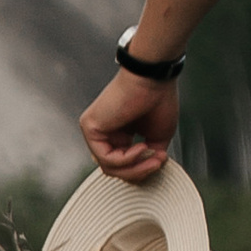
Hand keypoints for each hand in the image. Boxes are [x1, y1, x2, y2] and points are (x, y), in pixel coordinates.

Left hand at [80, 65, 179, 179]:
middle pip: (116, 169)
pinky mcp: (90, 127)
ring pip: (109, 167)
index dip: (142, 170)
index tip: (161, 161)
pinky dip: (126, 159)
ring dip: (135, 167)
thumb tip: (150, 168)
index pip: (123, 165)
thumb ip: (150, 155)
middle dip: (139, 171)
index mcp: (119, 133)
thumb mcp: (158, 136)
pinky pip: (105, 158)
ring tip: (151, 154)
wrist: (153, 79)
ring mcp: (95, 129)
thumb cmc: (158, 99)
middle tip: (158, 162)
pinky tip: (140, 148)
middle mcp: (105, 131)